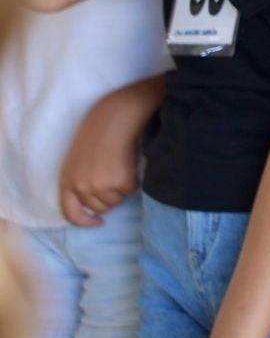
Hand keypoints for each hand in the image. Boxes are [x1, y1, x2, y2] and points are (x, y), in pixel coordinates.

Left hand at [57, 84, 151, 226]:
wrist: (117, 116)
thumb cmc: (99, 133)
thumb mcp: (79, 160)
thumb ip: (81, 181)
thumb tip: (97, 203)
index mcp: (67, 181)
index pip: (71, 213)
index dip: (85, 221)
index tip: (98, 220)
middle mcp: (82, 187)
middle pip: (100, 207)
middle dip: (110, 197)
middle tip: (116, 177)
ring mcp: (101, 186)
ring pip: (117, 200)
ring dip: (122, 188)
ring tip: (121, 166)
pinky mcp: (121, 183)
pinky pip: (131, 190)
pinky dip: (134, 180)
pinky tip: (129, 163)